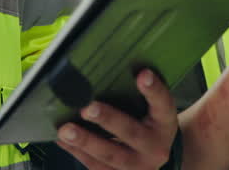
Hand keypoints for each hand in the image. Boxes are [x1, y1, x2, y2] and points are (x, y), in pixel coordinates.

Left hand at [56, 70, 177, 169]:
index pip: (163, 104)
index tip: (142, 74)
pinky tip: (63, 140)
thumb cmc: (149, 123)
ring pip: (111, 155)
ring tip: (66, 130)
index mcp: (165, 123)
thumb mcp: (155, 109)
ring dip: (86, 142)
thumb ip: (142, 93)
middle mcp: (155, 147)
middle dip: (108, 120)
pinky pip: (97, 167)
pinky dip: (77, 153)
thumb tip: (114, 69)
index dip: (153, 90)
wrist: (156, 156)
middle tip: (88, 108)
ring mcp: (138, 165)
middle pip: (131, 133)